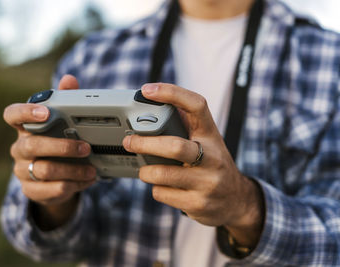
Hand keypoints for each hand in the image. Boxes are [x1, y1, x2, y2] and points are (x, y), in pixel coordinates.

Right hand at [3, 75, 96, 229]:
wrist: (53, 178)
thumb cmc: (56, 142)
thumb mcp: (62, 123)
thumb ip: (65, 100)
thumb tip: (70, 79)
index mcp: (25, 127)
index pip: (13, 115)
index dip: (25, 112)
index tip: (45, 112)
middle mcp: (20, 148)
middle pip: (33, 146)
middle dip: (62, 147)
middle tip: (85, 148)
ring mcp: (23, 170)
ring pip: (44, 170)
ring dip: (73, 170)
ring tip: (92, 169)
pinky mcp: (31, 190)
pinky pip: (51, 189)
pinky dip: (73, 185)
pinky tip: (87, 180)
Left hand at [122, 83, 263, 246]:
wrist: (237, 201)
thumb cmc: (213, 164)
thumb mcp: (207, 141)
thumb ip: (186, 125)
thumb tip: (154, 104)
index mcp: (211, 135)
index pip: (196, 105)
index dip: (171, 93)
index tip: (147, 90)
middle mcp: (212, 157)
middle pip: (174, 146)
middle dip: (145, 144)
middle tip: (129, 141)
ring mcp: (207, 182)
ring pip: (163, 174)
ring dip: (146, 172)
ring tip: (144, 171)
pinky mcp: (198, 204)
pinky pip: (163, 193)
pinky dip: (156, 189)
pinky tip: (164, 187)